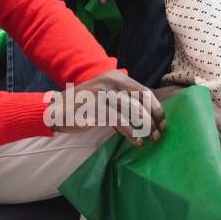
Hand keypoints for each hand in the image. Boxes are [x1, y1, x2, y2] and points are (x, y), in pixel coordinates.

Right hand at [45, 69, 164, 145]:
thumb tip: (149, 115)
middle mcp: (110, 83)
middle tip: (158, 134)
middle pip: (140, 101)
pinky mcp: (95, 109)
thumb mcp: (106, 97)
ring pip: (132, 111)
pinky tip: (135, 141)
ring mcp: (102, 94)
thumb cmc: (85, 106)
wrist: (57, 111)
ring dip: (144, 127)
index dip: (156, 107)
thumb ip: (125, 102)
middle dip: (153, 119)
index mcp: (116, 78)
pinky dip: (130, 133)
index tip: (163, 122)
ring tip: (149, 139)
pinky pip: (118, 122)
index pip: (143, 91)